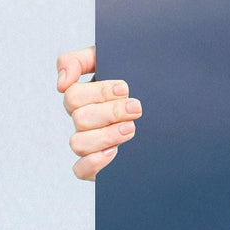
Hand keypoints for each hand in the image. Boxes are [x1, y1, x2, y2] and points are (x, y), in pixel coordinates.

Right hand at [57, 47, 141, 180]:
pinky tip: (114, 152)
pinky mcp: (96, 165)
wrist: (168, 106)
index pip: (73, 94)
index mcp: (84, 96)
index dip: (99, 92)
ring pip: (78, 143)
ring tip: (131, 128)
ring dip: (106, 135)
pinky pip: (80, 169)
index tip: (125, 88)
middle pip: (80, 118)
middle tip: (136, 108)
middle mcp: (84, 120)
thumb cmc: (138, 80)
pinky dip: (94, 162)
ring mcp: (89, 142)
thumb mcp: (112, 60)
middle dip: (111, 112)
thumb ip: (79, 60)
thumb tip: (62, 82)